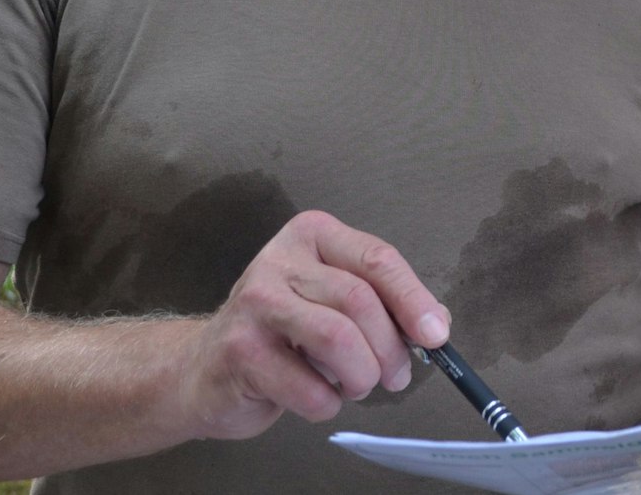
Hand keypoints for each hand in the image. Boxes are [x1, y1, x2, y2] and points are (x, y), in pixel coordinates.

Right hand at [175, 210, 449, 439]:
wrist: (204, 369)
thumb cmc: (283, 334)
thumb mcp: (335, 303)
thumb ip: (384, 305)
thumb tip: (436, 326)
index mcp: (314, 236)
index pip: (377, 259)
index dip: (413, 299)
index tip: (436, 335)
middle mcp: (281, 260)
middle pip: (360, 300)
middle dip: (390, 348)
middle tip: (396, 376)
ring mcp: (255, 302)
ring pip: (337, 338)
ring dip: (362, 376)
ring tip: (358, 386)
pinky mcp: (239, 350)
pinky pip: (309, 386)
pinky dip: (327, 403)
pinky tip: (318, 398)